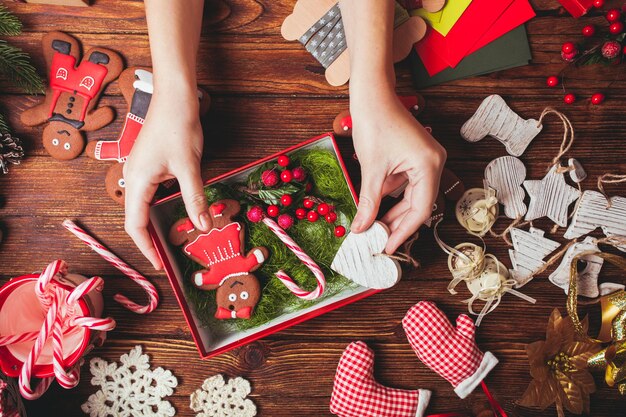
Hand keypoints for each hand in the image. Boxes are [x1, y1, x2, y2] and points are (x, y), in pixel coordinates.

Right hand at [124, 90, 208, 269]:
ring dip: (156, 222)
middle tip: (168, 255)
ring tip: (172, 239)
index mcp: (137, 181)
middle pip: (136, 217)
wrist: (175, 94)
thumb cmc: (178, 125)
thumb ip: (195, 199)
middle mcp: (133, 177)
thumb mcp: (189, 167)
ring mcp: (140, 169)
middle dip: (150, 239)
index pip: (135, 224)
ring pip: (144, 205)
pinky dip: (161, 206)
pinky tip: (176, 210)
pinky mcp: (149, 163)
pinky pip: (151, 192)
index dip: (146, 247)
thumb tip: (203, 226)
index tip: (160, 264)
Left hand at [350, 90, 445, 253]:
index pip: (420, 210)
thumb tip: (361, 229)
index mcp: (429, 165)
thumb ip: (368, 202)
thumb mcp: (371, 169)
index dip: (403, 232)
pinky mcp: (416, 157)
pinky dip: (392, 196)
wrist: (372, 94)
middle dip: (397, 223)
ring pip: (412, 195)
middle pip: (418, 204)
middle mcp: (434, 163)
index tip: (387, 247)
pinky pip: (407, 184)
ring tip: (374, 228)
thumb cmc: (374, 123)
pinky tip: (376, 208)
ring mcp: (427, 159)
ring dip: (393, 211)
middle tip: (378, 240)